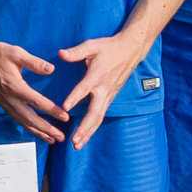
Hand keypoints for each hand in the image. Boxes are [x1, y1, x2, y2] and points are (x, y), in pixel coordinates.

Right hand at [0, 36, 65, 143]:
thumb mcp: (17, 53)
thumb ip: (34, 62)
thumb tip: (51, 69)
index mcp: (14, 85)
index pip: (37, 101)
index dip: (52, 110)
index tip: (65, 116)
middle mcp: (9, 98)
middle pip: (30, 118)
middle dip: (46, 129)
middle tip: (61, 136)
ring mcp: (5, 102)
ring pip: (23, 122)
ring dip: (38, 132)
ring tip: (52, 139)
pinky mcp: (2, 103)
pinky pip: (17, 119)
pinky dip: (28, 127)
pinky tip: (36, 131)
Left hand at [56, 29, 143, 149]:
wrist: (130, 51)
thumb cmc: (108, 47)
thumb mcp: (91, 45)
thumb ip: (76, 52)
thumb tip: (61, 54)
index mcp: (97, 75)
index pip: (85, 88)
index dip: (75, 97)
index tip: (65, 107)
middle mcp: (104, 89)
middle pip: (95, 113)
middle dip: (85, 128)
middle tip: (74, 140)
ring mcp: (108, 95)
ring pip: (99, 118)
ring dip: (88, 133)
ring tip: (77, 145)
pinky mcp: (110, 98)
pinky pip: (101, 115)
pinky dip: (93, 127)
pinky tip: (85, 136)